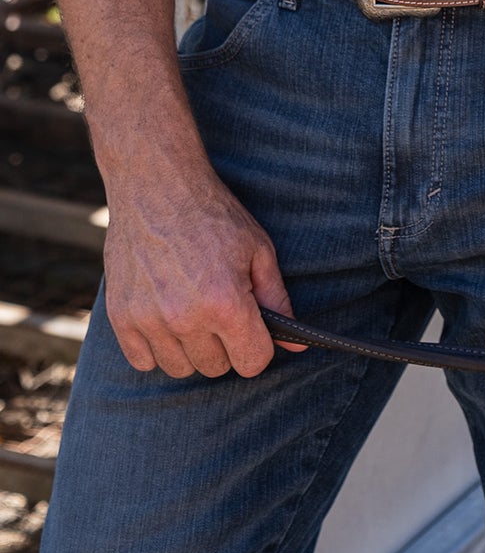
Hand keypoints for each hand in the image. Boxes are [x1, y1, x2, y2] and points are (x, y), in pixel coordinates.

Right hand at [103, 172, 304, 377]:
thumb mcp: (257, 248)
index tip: (253, 329)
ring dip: (190, 347)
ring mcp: (149, 320)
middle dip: (225, 344)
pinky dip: (156, 346)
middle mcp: (185, 318)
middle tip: (220, 308)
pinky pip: (144, 361)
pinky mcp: (120, 317)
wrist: (156, 185)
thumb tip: (296, 344)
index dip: (258, 347)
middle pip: (216, 367)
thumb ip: (276, 299)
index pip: (252, 362)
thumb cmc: (212, 214)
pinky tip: (165, 315)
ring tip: (192, 309)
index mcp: (225, 302)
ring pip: (180, 368)